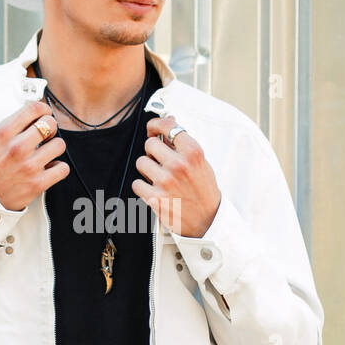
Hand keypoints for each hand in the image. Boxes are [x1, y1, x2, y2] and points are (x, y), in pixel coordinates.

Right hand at [0, 100, 68, 210]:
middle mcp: (17, 148)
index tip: (44, 113)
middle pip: (50, 124)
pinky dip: (58, 168)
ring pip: (59, 145)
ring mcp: (29, 166)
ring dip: (54, 148)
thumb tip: (30, 115)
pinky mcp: (38, 183)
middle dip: (50, 127)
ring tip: (45, 153)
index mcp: (4, 133)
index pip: (33, 108)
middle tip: (45, 134)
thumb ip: (11, 127)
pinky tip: (49, 168)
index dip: (43, 109)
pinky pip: (62, 168)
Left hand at [132, 116, 220, 237]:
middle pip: (150, 144)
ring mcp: (166, 182)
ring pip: (141, 162)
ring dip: (147, 169)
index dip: (156, 125)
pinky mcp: (155, 198)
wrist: (208, 221)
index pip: (168, 126)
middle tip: (159, 159)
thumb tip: (169, 124)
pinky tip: (154, 189)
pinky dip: (143, 187)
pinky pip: (137, 184)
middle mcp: (179, 165)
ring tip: (158, 176)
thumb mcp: (201, 163)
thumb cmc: (204, 192)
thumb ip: (184, 145)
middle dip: (152, 151)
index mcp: (193, 153)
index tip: (153, 128)